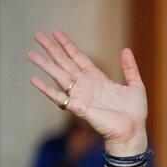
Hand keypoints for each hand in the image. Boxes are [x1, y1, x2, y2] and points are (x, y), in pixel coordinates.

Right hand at [28, 30, 147, 154]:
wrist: (133, 132)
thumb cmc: (135, 113)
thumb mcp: (136, 86)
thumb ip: (130, 68)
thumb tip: (126, 49)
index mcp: (98, 79)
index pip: (79, 58)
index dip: (68, 45)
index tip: (56, 32)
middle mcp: (86, 85)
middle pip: (65, 63)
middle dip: (52, 49)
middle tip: (37, 35)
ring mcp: (81, 96)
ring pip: (59, 76)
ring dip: (44, 65)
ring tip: (30, 54)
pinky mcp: (79, 108)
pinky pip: (60, 98)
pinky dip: (47, 89)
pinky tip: (34, 80)